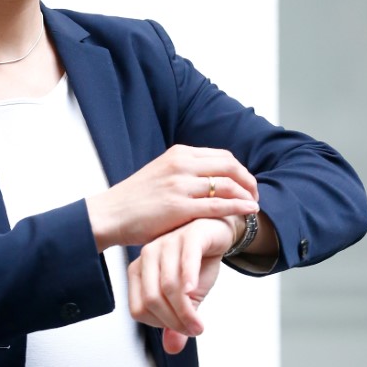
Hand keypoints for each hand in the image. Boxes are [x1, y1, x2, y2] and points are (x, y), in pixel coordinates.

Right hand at [86, 144, 257, 250]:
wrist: (112, 213)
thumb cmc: (136, 198)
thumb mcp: (161, 172)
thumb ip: (184, 171)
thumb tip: (211, 177)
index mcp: (178, 154)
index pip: (221, 155)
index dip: (240, 170)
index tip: (246, 184)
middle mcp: (181, 165)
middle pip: (230, 165)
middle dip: (249, 180)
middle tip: (255, 195)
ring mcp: (180, 185)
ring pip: (227, 184)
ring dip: (247, 195)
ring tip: (254, 207)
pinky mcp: (179, 207)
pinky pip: (218, 205)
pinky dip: (239, 207)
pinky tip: (249, 212)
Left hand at [127, 217, 235, 353]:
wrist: (215, 233)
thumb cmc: (197, 261)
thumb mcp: (187, 297)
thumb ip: (177, 320)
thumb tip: (171, 348)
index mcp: (140, 270)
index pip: (138, 309)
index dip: (159, 324)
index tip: (179, 329)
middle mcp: (148, 255)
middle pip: (152, 299)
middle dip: (174, 321)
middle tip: (193, 329)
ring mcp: (167, 243)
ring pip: (168, 285)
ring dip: (186, 310)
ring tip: (199, 324)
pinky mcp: (189, 236)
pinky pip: (185, 260)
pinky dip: (189, 279)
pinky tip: (194, 291)